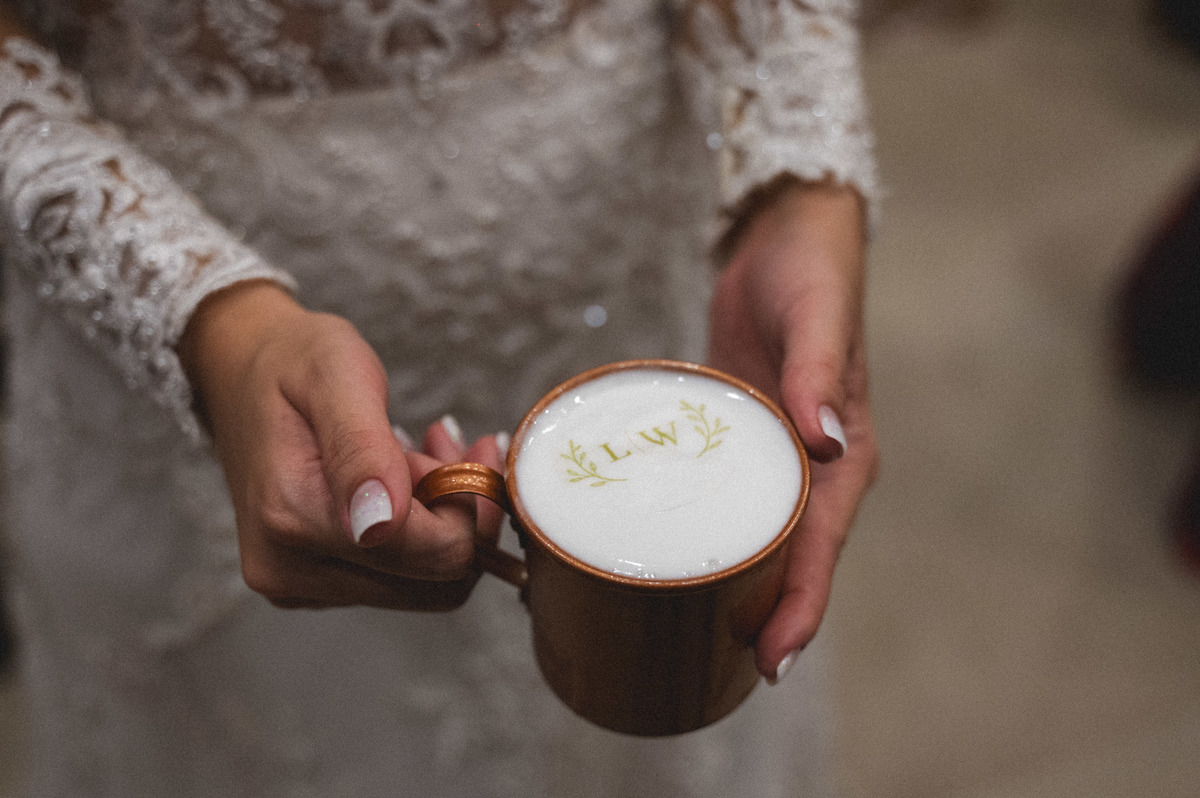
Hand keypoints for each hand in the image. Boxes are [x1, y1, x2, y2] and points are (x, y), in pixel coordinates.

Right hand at [178, 281, 504, 610]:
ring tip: (427, 454)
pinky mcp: (311, 587)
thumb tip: (382, 524)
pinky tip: (406, 477)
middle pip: (436, 580)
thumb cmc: (292, 362)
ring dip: (445, 520)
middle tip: (449, 446)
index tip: (468, 445)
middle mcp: (289, 570)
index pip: (435, 553)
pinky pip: (399, 580)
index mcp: (292, 518)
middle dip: (462, 512)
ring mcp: (298, 586)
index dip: (469, 502)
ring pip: (425, 584)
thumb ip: (362, 450)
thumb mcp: (334, 376)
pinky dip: (421, 532)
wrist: (239, 372)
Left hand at [707, 179, 878, 680]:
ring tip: (681, 634)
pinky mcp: (737, 441)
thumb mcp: (816, 316)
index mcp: (843, 458)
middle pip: (788, 562)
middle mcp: (811, 471)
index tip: (770, 661)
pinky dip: (698, 531)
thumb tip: (823, 443)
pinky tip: (658, 552)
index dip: (800, 609)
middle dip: (759, 618)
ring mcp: (773, 460)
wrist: (784, 236)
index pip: (822, 550)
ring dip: (728, 586)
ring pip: (753, 539)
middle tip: (710, 671)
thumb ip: (819, 373)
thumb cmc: (812, 274)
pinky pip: (718, 498)